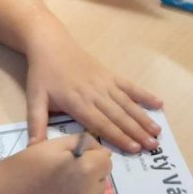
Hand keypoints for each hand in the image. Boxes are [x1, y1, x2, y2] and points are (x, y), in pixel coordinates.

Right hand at [0, 136, 111, 193]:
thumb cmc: (25, 165)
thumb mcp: (54, 144)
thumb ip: (82, 144)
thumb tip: (100, 151)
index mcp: (86, 170)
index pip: (106, 158)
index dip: (93, 151)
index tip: (77, 150)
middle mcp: (88, 193)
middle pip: (103, 176)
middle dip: (93, 168)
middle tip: (70, 164)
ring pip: (95, 192)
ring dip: (87, 183)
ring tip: (64, 179)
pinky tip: (56, 193)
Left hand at [25, 29, 162, 153]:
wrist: (51, 43)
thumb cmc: (42, 74)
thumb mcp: (34, 99)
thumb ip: (36, 125)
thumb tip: (33, 150)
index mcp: (78, 102)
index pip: (101, 123)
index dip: (119, 137)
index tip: (134, 149)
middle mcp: (95, 93)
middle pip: (119, 116)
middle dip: (137, 132)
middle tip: (152, 146)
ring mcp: (105, 83)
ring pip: (127, 104)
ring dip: (143, 118)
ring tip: (158, 131)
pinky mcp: (110, 75)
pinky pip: (130, 86)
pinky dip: (144, 95)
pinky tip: (158, 103)